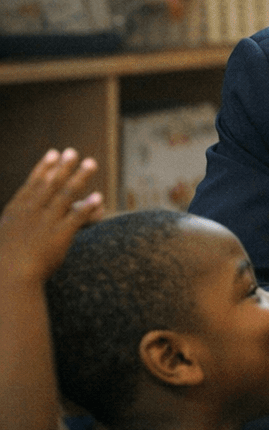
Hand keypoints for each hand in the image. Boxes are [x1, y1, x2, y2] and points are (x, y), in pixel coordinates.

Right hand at [0, 149, 102, 286]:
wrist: (8, 277)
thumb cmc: (6, 261)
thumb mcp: (9, 236)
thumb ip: (22, 222)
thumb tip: (30, 212)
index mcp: (16, 211)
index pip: (32, 184)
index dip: (44, 168)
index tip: (53, 153)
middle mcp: (31, 212)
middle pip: (50, 184)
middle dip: (63, 167)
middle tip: (73, 152)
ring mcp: (45, 223)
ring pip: (65, 195)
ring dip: (79, 177)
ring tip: (91, 163)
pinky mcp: (59, 236)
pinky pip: (76, 217)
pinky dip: (87, 206)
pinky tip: (98, 197)